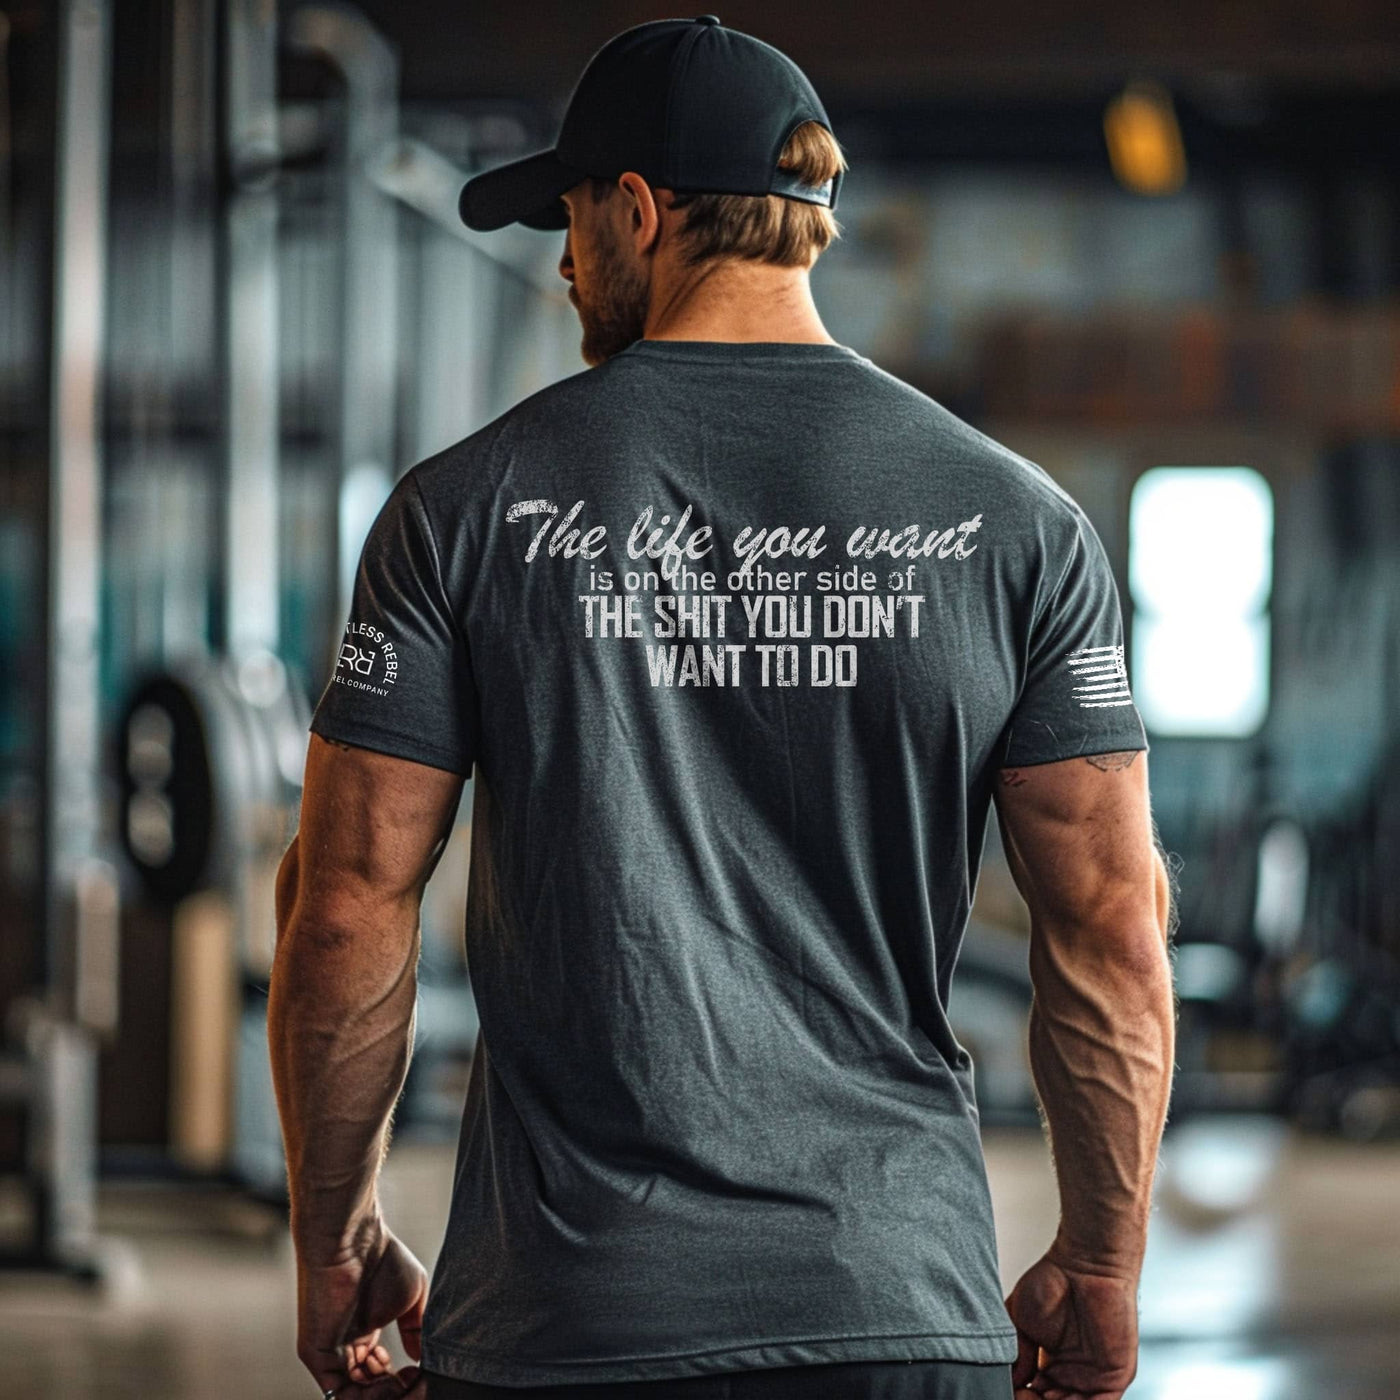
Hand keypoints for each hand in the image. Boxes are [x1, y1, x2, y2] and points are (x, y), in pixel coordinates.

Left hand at [295, 1217, 428, 1397]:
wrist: (354, 1240)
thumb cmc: (383, 1259)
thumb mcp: (411, 1299)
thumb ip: (416, 1331)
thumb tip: (420, 1358)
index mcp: (365, 1332)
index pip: (379, 1373)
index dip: (401, 1380)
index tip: (419, 1371)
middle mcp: (346, 1346)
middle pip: (367, 1389)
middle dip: (393, 1390)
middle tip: (411, 1378)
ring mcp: (329, 1352)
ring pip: (353, 1394)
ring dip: (381, 1393)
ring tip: (399, 1376)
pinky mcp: (316, 1354)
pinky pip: (337, 1391)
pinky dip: (364, 1394)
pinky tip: (386, 1376)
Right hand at [1003, 1247, 1139, 1398]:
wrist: (1085, 1264)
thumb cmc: (1053, 1281)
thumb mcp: (1020, 1320)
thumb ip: (1017, 1355)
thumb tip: (1011, 1383)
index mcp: (1050, 1365)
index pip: (1035, 1395)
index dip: (1021, 1396)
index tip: (1009, 1390)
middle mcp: (1072, 1375)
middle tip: (1021, 1394)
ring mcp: (1094, 1379)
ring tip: (1035, 1396)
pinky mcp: (1115, 1378)